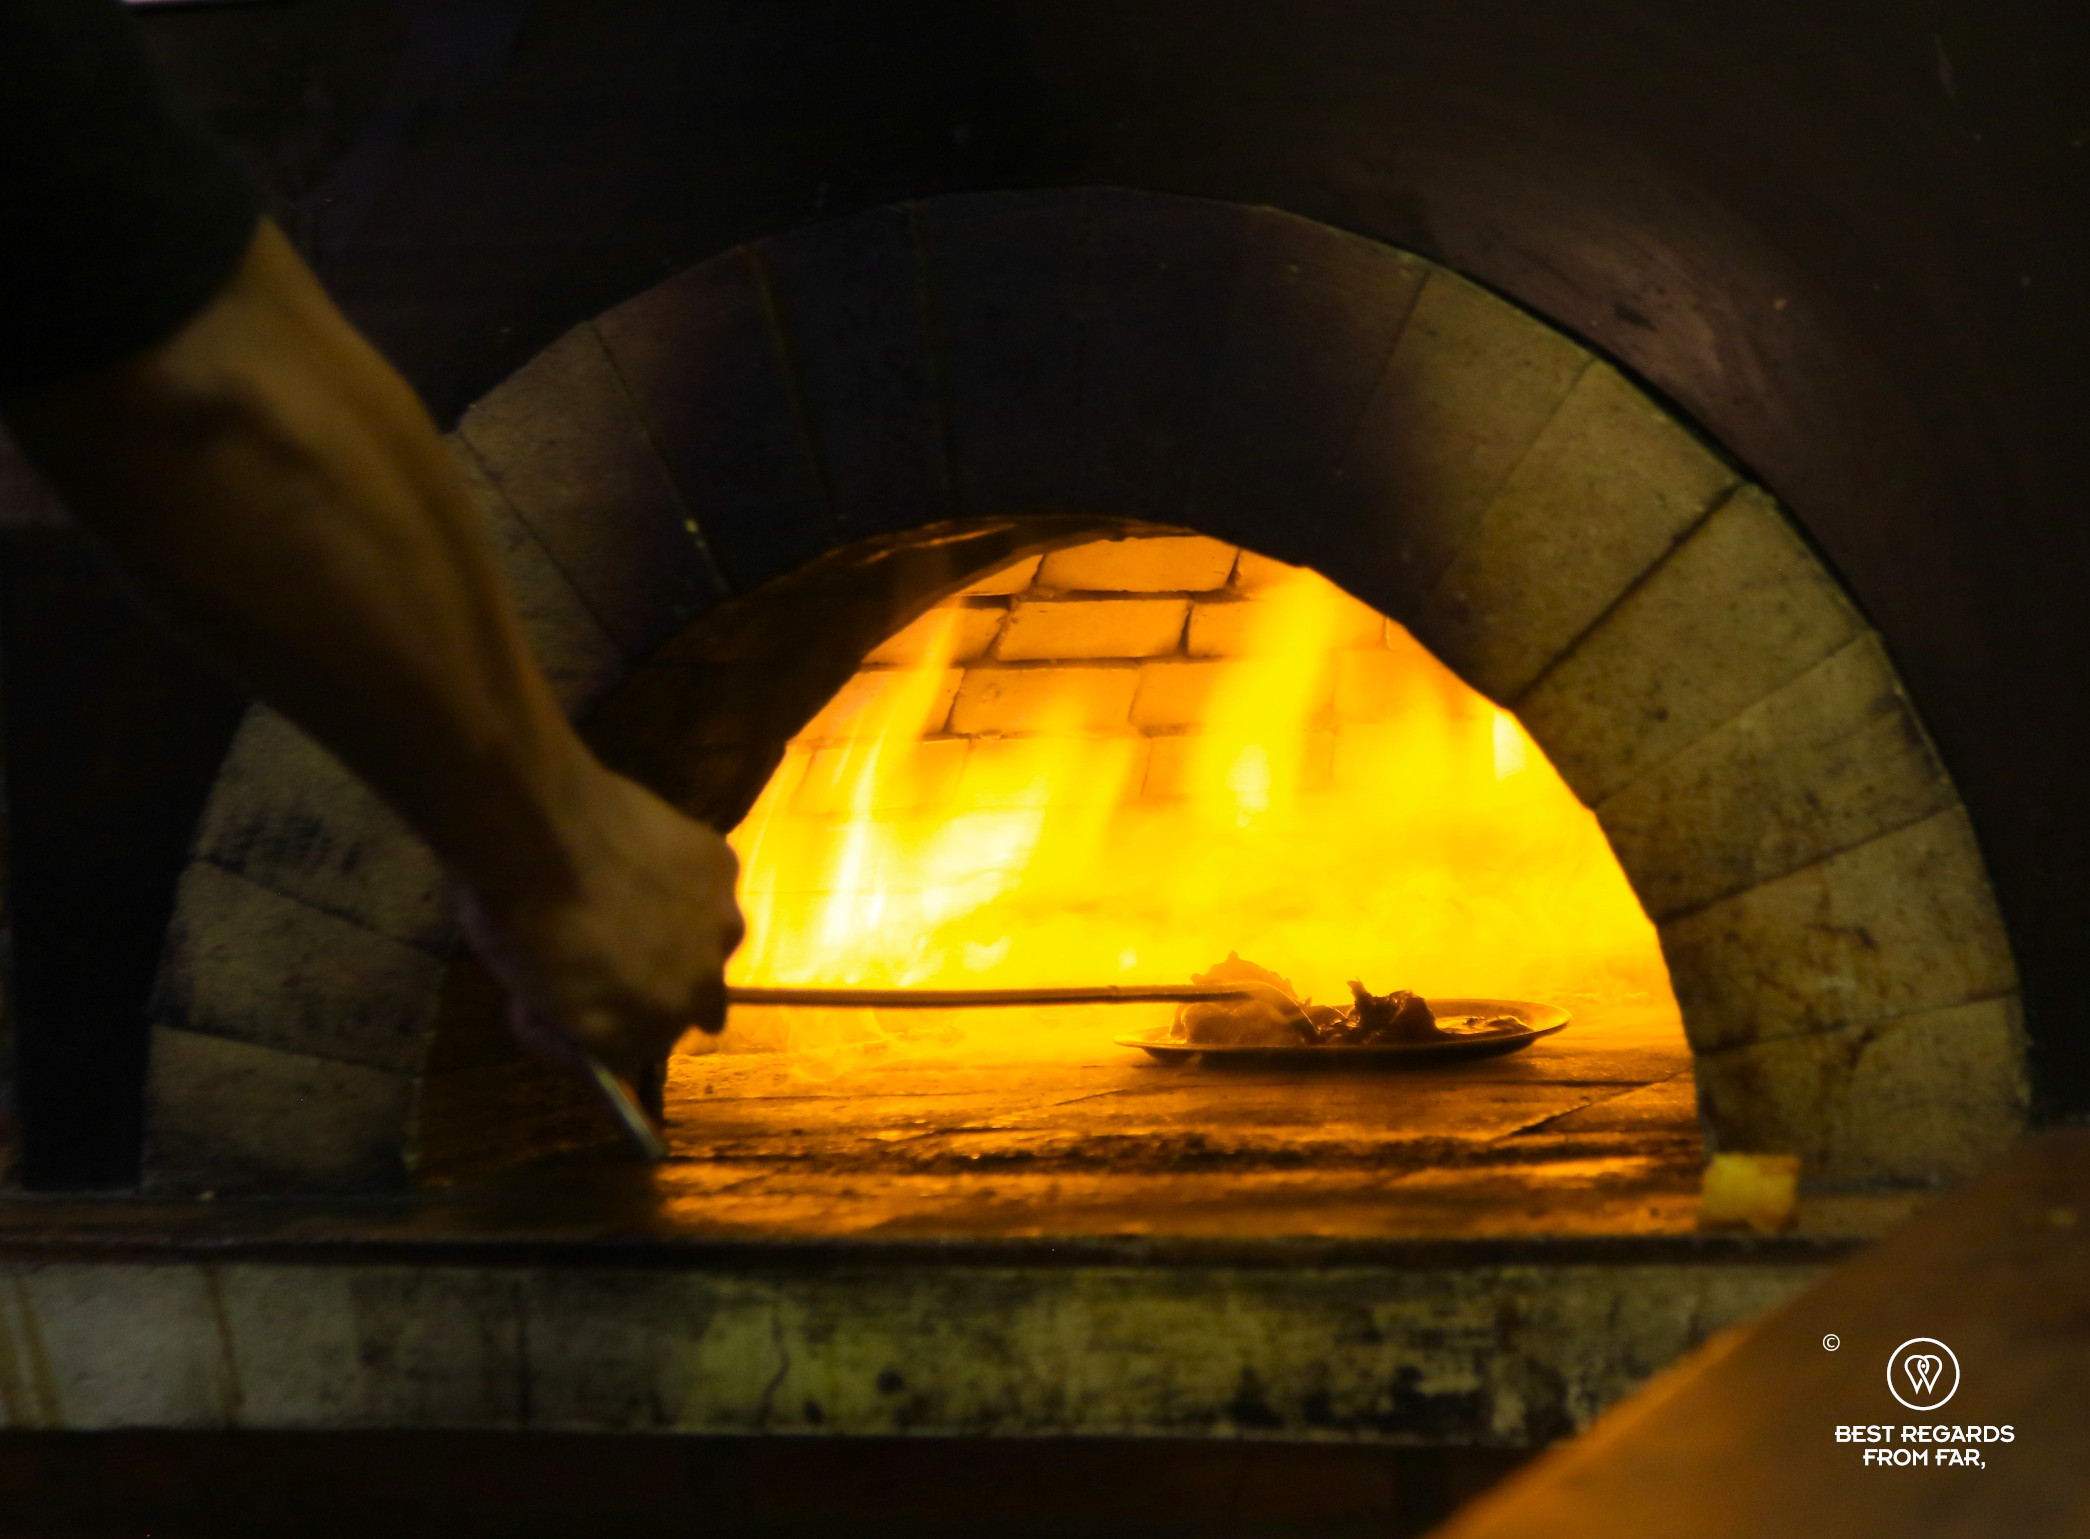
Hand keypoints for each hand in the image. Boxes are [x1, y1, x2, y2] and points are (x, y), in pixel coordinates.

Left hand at [459, 768, 744, 1076]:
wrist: (535, 829)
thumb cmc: (515, 919)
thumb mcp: (531, 996)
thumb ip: (573, 1019)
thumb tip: (584, 1018)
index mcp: (640, 1038)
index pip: (636, 1051)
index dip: (609, 1023)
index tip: (580, 997)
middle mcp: (695, 996)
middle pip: (694, 1005)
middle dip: (661, 985)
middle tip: (623, 949)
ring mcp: (719, 930)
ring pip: (710, 942)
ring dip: (683, 932)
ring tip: (634, 895)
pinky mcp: (723, 870)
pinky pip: (708, 884)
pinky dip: (683, 878)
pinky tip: (645, 855)